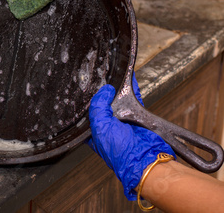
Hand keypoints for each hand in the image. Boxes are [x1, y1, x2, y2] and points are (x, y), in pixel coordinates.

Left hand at [87, 74, 175, 199]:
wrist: (146, 157)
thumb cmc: (120, 151)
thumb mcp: (100, 126)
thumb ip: (98, 106)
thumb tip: (105, 90)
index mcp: (95, 130)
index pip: (89, 111)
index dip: (89, 99)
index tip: (88, 85)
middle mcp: (108, 125)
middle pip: (104, 103)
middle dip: (104, 92)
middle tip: (102, 77)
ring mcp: (123, 121)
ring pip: (119, 100)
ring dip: (118, 89)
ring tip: (115, 75)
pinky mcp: (137, 117)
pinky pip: (134, 99)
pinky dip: (132, 89)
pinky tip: (129, 79)